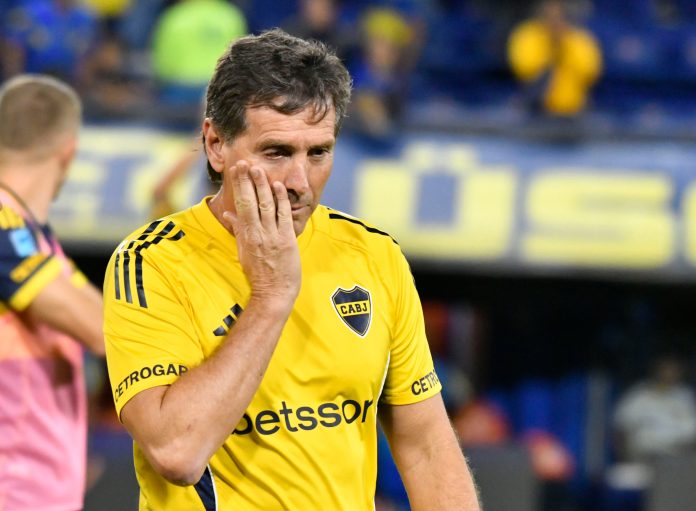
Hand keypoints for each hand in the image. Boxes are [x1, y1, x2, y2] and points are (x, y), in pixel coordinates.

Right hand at [221, 161, 300, 307]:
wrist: (273, 293)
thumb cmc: (259, 273)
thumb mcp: (243, 251)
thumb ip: (237, 230)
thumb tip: (227, 214)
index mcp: (246, 235)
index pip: (240, 205)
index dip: (238, 186)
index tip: (236, 170)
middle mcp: (257, 233)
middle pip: (250, 202)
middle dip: (247, 181)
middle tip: (244, 163)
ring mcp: (272, 236)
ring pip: (266, 206)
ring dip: (263, 186)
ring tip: (259, 169)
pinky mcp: (287, 240)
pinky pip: (284, 216)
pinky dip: (281, 201)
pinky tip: (279, 187)